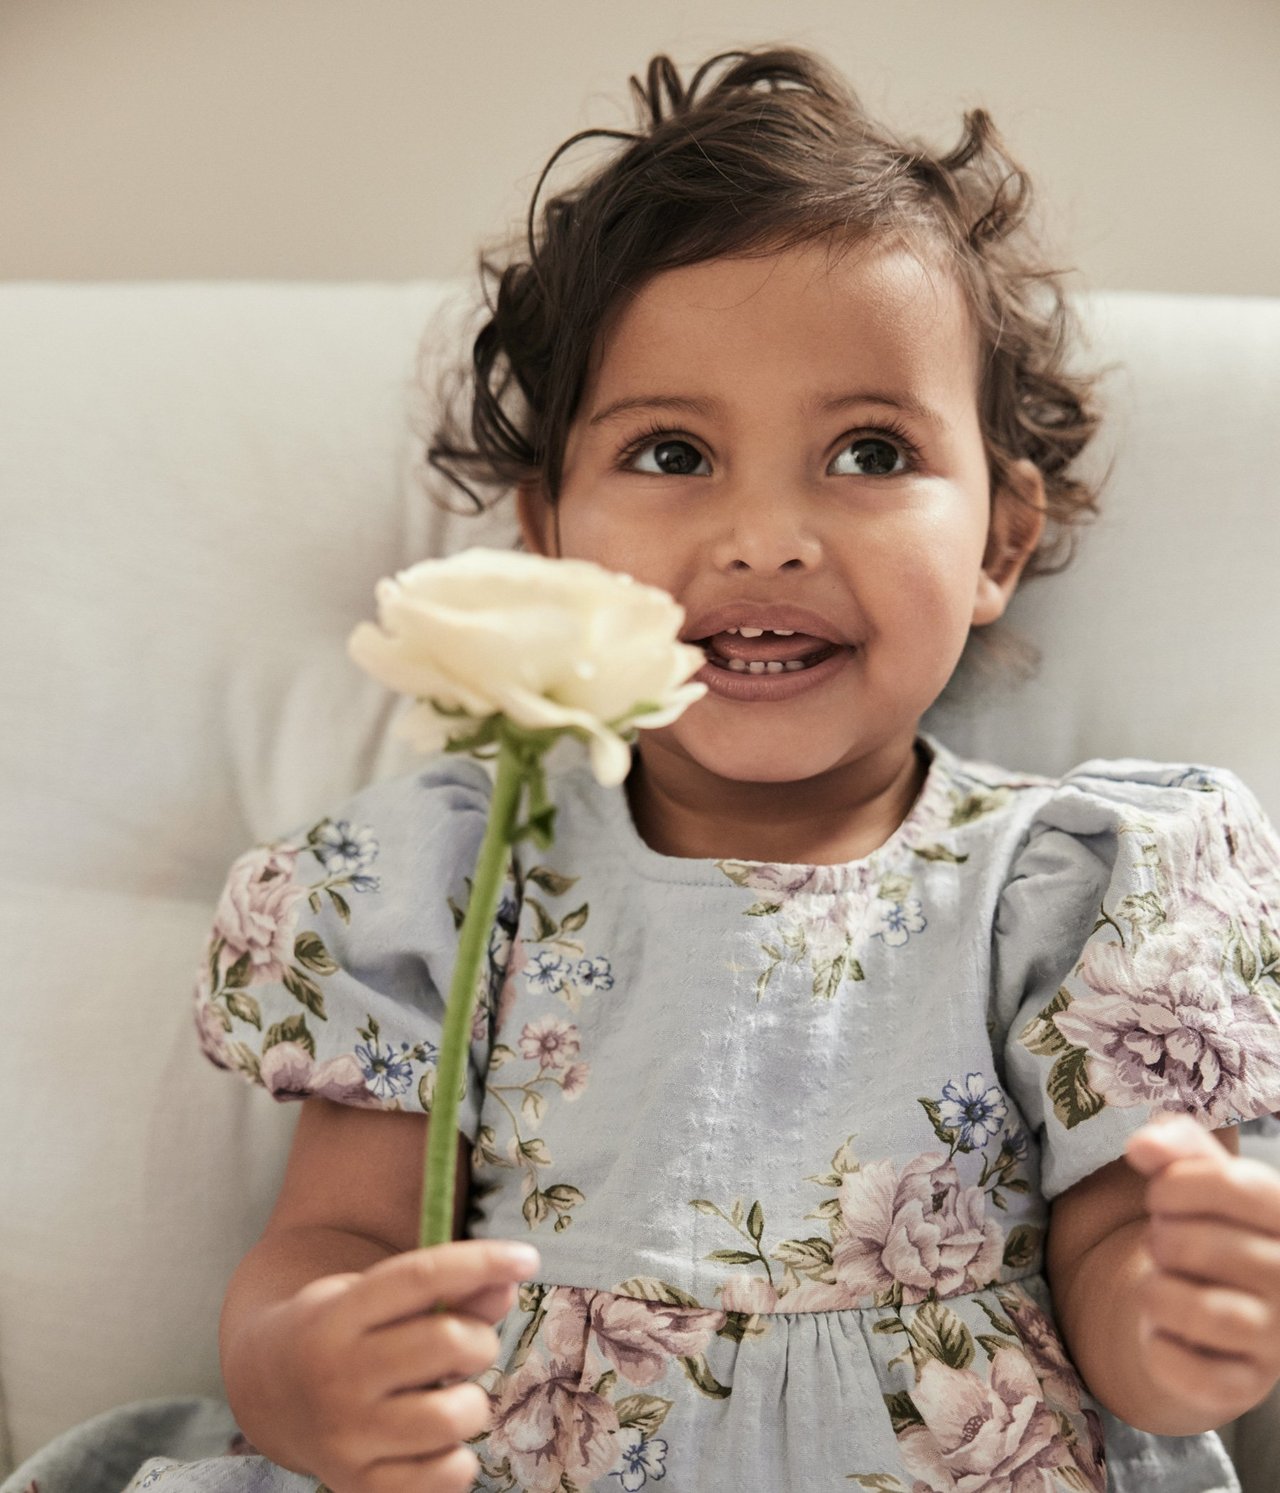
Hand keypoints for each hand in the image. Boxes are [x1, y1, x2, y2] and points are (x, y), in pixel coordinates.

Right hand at [255, 1239, 538, 1492]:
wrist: (264, 1391)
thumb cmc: (341, 1331)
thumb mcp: (373, 1294)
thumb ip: (443, 1290)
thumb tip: (506, 1287)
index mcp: (339, 1314)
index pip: (420, 1276)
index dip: (481, 1262)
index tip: (527, 1257)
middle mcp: (337, 1375)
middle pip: (446, 1342)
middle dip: (479, 1339)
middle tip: (468, 1344)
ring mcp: (345, 1437)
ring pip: (452, 1416)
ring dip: (472, 1403)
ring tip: (451, 1398)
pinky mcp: (356, 1487)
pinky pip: (443, 1479)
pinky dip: (458, 1459)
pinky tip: (438, 1442)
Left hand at [1126, 1114, 1279, 1422]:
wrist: (1210, 1313)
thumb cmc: (1205, 1229)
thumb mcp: (1197, 1177)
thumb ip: (1174, 1145)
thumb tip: (1142, 1146)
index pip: (1233, 1185)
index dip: (1174, 1183)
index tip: (1158, 1194)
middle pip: (1203, 1245)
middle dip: (1160, 1238)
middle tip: (1161, 1243)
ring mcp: (1275, 1339)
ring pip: (1200, 1312)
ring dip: (1155, 1291)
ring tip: (1158, 1283)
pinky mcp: (1243, 1386)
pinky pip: (1187, 1370)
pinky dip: (1157, 1346)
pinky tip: (1161, 1330)